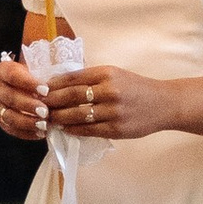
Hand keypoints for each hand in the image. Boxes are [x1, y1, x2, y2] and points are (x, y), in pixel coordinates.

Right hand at [0, 54, 60, 139]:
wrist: (27, 85)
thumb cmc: (38, 74)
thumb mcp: (41, 65)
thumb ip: (51, 67)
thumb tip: (72, 68)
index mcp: (3, 69)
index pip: (12, 75)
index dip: (28, 83)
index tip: (45, 90)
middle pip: (9, 97)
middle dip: (28, 105)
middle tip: (46, 111)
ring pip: (8, 116)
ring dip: (27, 122)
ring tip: (44, 125)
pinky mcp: (0, 120)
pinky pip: (10, 129)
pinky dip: (25, 133)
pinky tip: (41, 133)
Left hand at [46, 61, 175, 139]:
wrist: (164, 104)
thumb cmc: (136, 87)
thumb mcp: (116, 74)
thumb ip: (92, 78)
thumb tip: (62, 83)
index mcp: (107, 73)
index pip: (73, 77)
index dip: (54, 84)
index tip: (41, 88)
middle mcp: (109, 91)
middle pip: (71, 96)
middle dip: (52, 101)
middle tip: (39, 105)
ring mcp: (113, 111)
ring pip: (77, 115)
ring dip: (59, 117)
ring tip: (48, 118)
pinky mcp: (116, 129)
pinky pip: (89, 129)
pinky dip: (73, 129)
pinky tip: (64, 128)